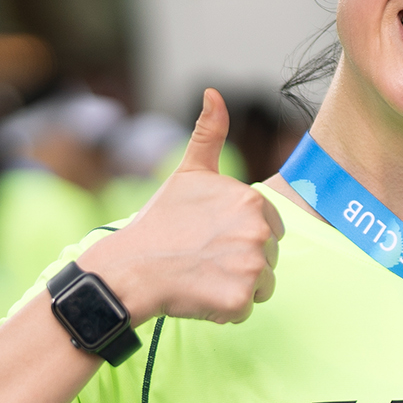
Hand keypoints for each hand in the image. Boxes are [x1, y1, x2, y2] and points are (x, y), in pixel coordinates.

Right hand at [82, 89, 284, 324]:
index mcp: (252, 202)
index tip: (211, 235)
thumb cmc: (161, 221)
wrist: (131, 268)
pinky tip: (200, 293)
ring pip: (262, 284)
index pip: (271, 228)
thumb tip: (214, 92)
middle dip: (241, 260)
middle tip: (204, 256)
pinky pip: (246, 309)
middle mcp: (259, 233)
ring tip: (203, 274)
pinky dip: (225, 308)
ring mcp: (251, 269)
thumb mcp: (188, 172)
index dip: (242, 234)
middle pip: (269, 257)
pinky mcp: (240, 301)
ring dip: (236, 285)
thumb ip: (209, 133)